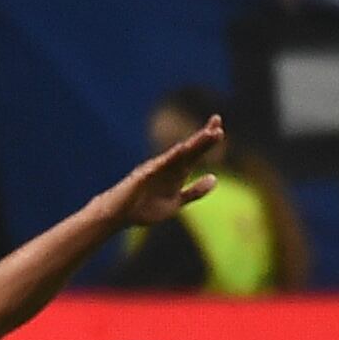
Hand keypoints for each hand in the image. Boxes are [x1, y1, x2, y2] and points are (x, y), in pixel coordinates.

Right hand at [101, 115, 223, 226]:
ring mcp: (154, 170)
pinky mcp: (142, 177)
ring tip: (207, 134)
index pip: (194, 153)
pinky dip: (170, 157)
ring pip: (177, 155)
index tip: (220, 128)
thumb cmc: (144, 209)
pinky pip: (158, 166)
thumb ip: (194, 191)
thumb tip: (215, 178)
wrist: (118, 217)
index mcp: (176, 172)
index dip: (207, 141)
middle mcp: (167, 167)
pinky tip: (181, 149)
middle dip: (203, 137)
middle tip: (218, 122)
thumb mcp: (176, 202)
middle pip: (189, 150)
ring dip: (192, 144)